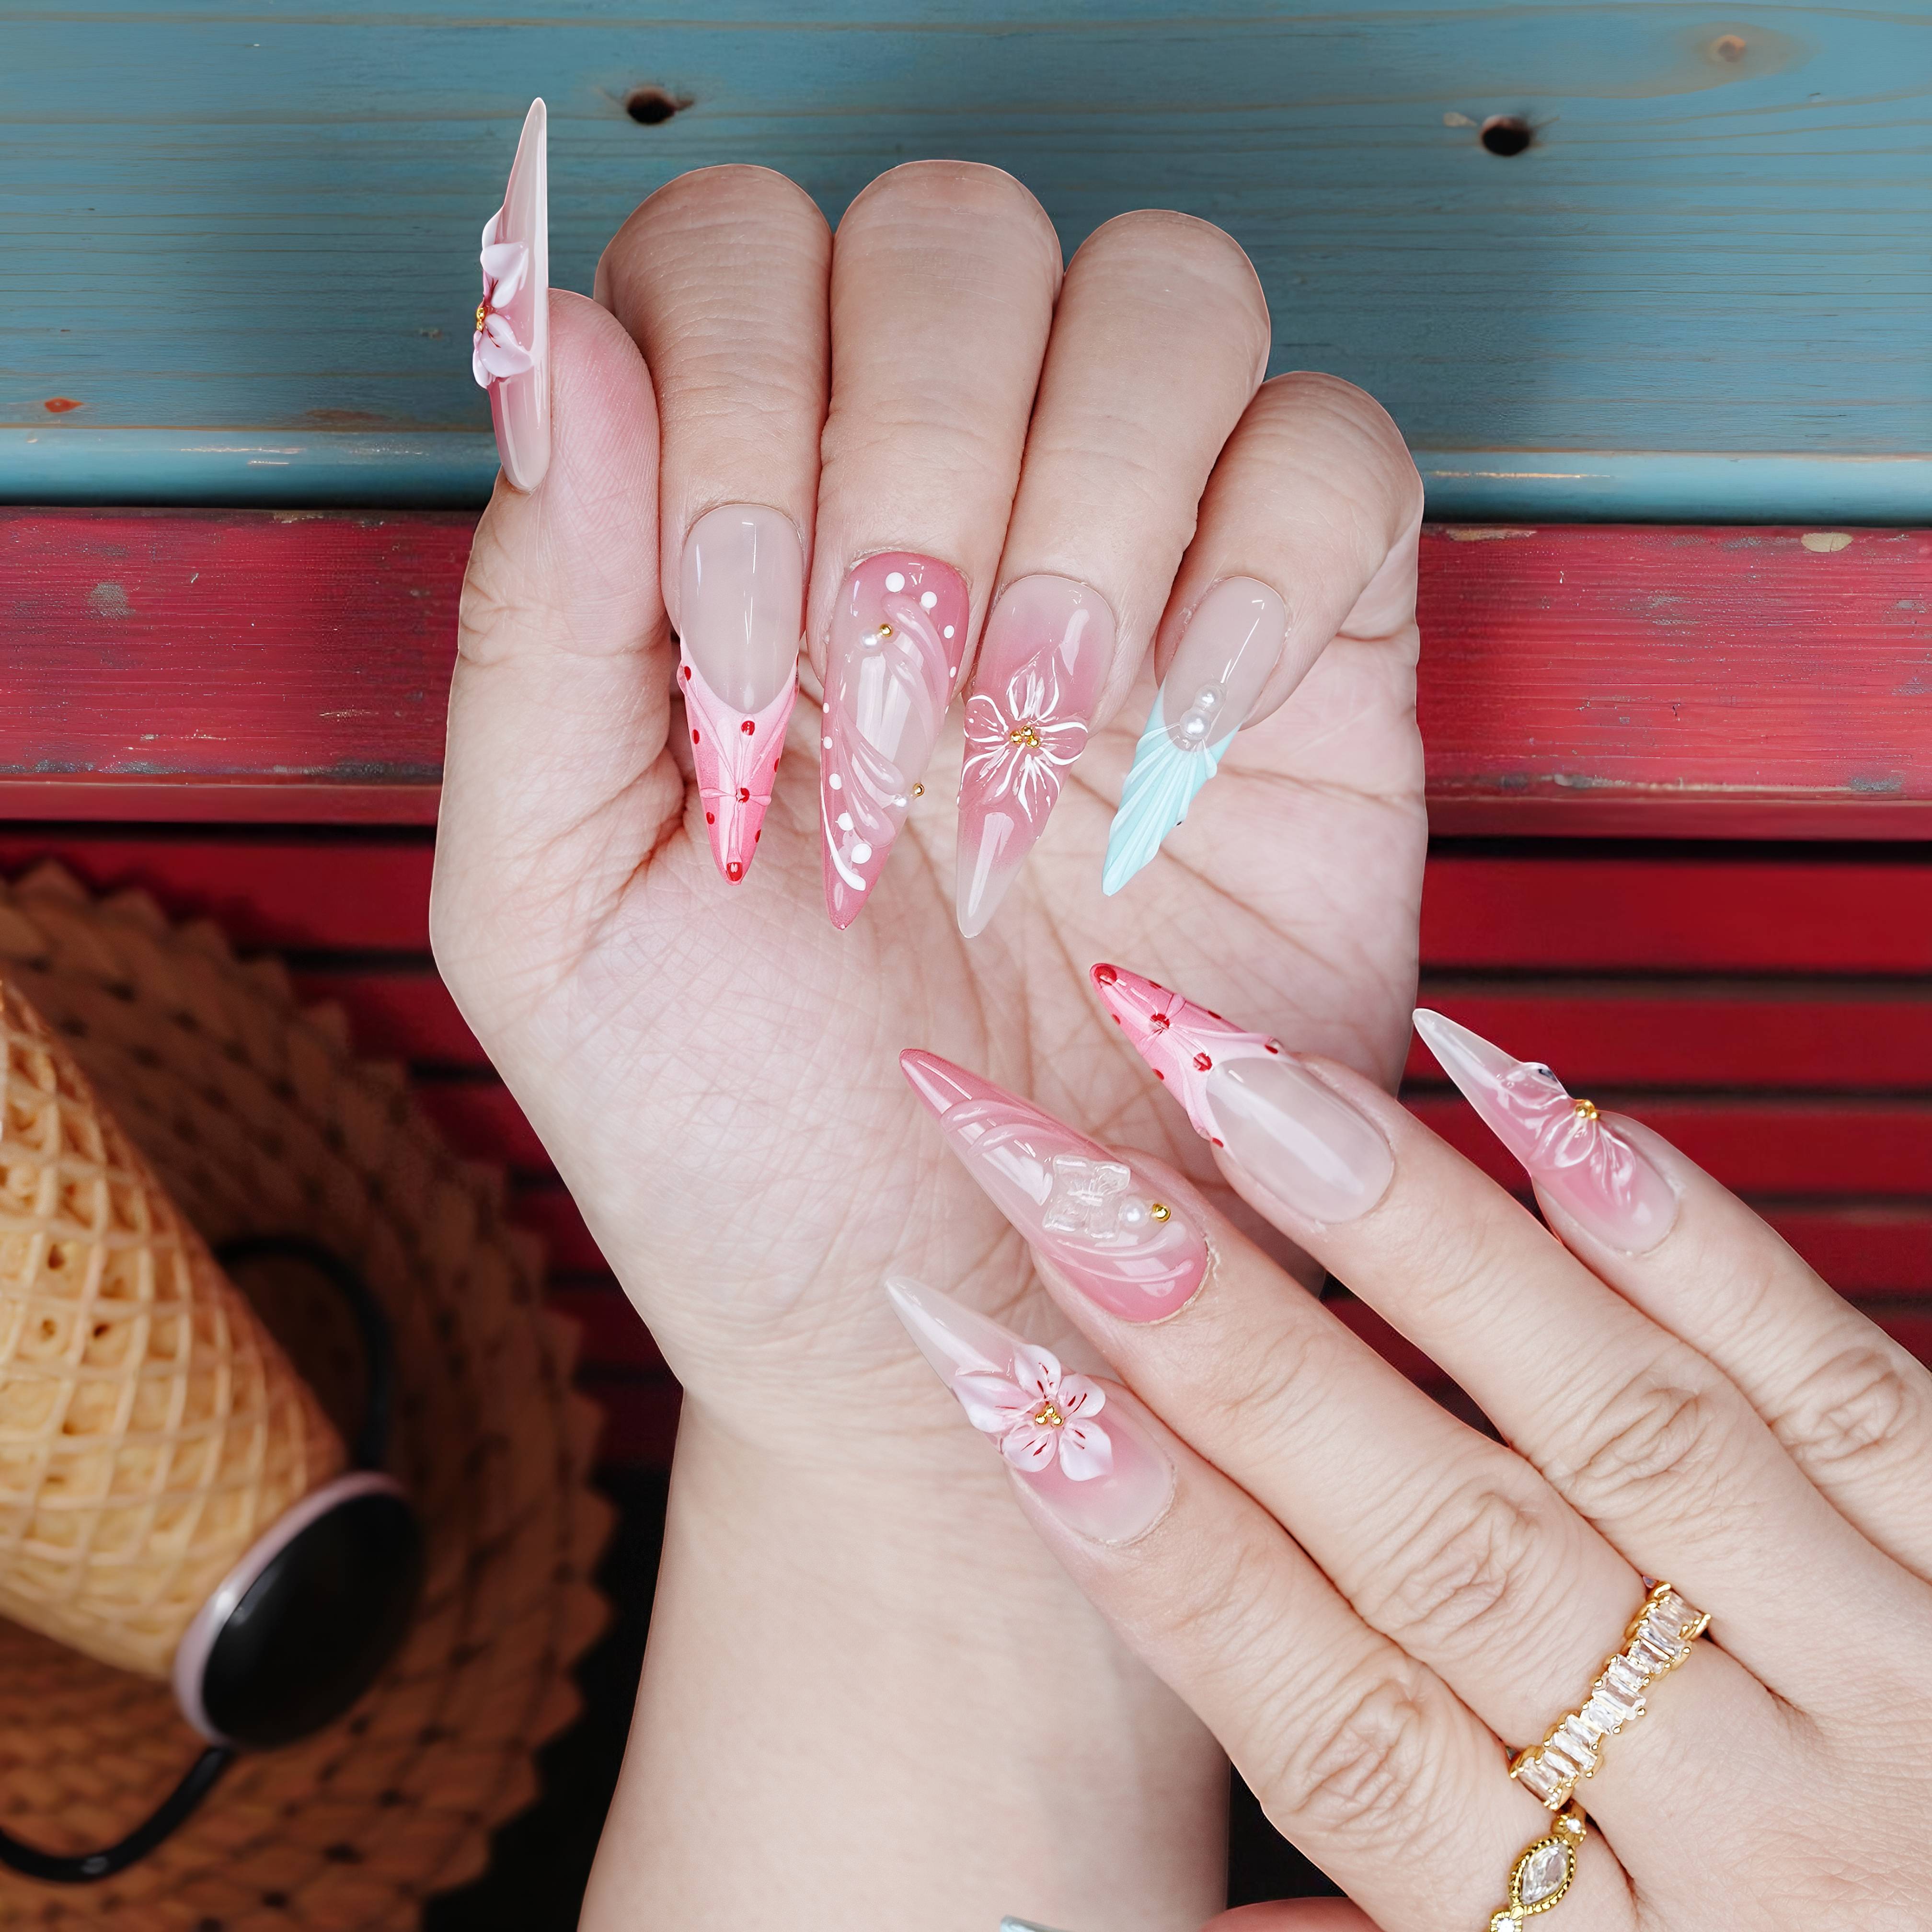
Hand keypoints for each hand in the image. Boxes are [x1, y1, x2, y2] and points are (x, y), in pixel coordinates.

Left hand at [436, 153, 1424, 1458]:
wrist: (959, 1323)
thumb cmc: (743, 1148)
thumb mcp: (552, 912)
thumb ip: (532, 624)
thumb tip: (550, 333)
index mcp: (730, 544)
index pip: (736, 261)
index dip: (738, 403)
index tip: (744, 659)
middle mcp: (932, 517)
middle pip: (957, 237)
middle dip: (916, 452)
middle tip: (891, 713)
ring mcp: (1133, 574)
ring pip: (1166, 298)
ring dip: (1088, 499)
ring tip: (1032, 743)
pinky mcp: (1306, 665)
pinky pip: (1341, 452)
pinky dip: (1271, 553)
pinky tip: (1179, 732)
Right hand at [890, 967, 1931, 1929]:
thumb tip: (1163, 1900)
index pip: (1331, 1724)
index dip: (1149, 1543)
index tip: (998, 1371)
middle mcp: (1751, 1824)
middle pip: (1443, 1546)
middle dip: (1230, 1343)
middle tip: (1071, 1176)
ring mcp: (1892, 1678)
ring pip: (1615, 1428)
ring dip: (1416, 1245)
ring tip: (1257, 1093)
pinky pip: (1834, 1377)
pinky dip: (1675, 1232)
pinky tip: (1537, 1100)